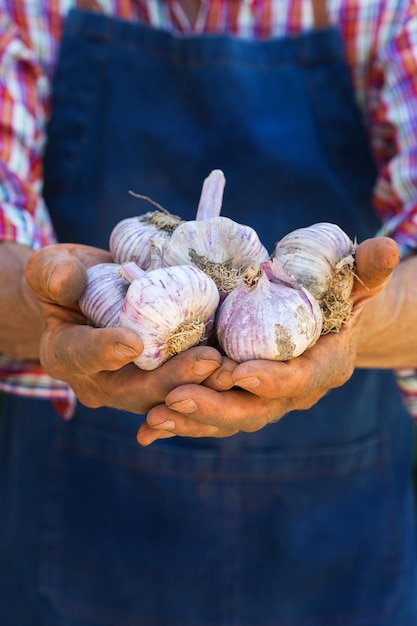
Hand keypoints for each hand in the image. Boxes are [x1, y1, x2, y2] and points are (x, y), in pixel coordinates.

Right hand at [26, 244, 221, 414]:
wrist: (89, 299)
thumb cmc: (67, 281)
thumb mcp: (50, 269)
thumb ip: (52, 273)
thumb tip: (66, 281)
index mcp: (66, 354)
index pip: (83, 355)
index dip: (106, 351)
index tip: (133, 342)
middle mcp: (101, 382)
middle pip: (136, 390)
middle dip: (173, 379)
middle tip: (207, 361)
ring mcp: (134, 386)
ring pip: (168, 397)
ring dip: (202, 386)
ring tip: (233, 370)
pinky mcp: (163, 379)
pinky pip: (188, 390)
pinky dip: (212, 382)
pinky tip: (241, 369)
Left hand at [137, 237, 398, 444]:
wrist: (328, 323)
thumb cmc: (340, 296)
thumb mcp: (356, 281)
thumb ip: (366, 269)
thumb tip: (388, 246)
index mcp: (324, 366)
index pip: (300, 379)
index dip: (273, 380)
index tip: (241, 374)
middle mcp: (293, 392)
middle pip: (256, 410)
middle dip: (217, 407)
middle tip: (177, 397)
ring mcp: (264, 400)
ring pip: (228, 420)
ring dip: (191, 421)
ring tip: (154, 418)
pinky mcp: (239, 399)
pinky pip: (210, 416)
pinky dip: (181, 423)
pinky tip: (149, 428)